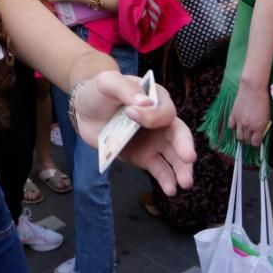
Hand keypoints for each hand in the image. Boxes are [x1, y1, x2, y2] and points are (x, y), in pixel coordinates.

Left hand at [73, 71, 195, 195]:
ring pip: (174, 156)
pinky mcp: (144, 157)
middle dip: (185, 147)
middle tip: (189, 158)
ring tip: (185, 183)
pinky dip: (166, 180)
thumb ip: (125, 88)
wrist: (84, 112)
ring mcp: (154, 141)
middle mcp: (160, 121)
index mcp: (156, 99)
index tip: (130, 114)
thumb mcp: (108, 82)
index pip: (164, 110)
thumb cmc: (99, 93)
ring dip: (182, 169)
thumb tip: (144, 103)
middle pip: (179, 134)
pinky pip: (159, 169)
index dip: (152, 116)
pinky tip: (171, 189)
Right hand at [227, 83, 271, 146]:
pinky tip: (238, 125)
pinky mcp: (233, 115)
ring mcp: (239, 121)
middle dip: (249, 140)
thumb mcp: (267, 116)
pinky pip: (231, 127)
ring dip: (242, 136)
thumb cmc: (263, 101)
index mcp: (258, 127)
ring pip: (238, 136)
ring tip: (245, 133)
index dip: (256, 144)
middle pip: (246, 140)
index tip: (257, 141)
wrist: (253, 89)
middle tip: (252, 137)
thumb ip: (263, 127)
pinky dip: (234, 127)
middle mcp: (248, 126)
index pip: (255, 143)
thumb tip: (259, 135)